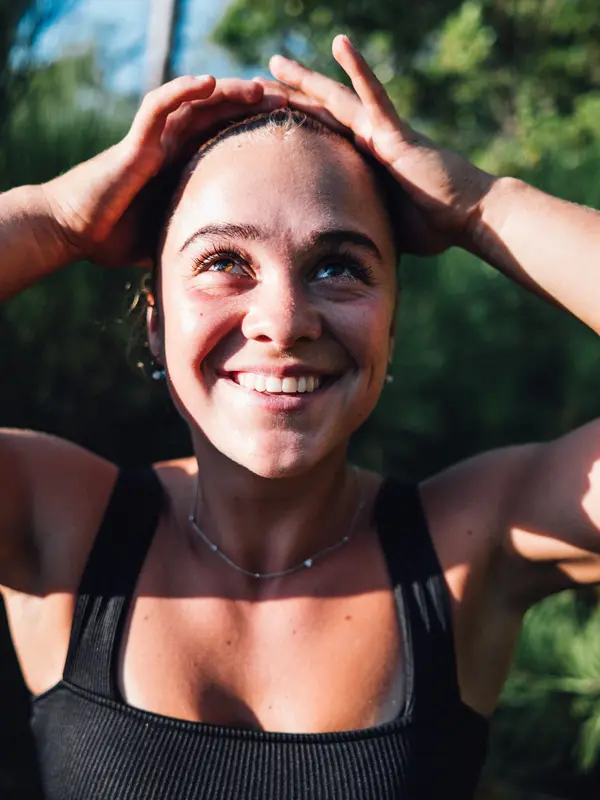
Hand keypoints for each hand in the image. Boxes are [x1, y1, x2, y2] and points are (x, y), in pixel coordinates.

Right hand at [43, 76, 284, 267]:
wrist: (74, 232)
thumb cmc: (115, 238)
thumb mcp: (170, 238)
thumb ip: (196, 240)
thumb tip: (232, 269)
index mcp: (182, 167)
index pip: (224, 138)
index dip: (254, 130)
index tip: (288, 131)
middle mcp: (169, 147)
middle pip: (217, 114)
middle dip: (251, 106)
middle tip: (287, 102)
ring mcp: (152, 142)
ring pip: (193, 103)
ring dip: (226, 92)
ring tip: (258, 87)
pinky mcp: (134, 143)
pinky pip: (158, 108)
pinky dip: (181, 91)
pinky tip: (207, 82)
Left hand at [268, 36, 495, 255]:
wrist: (467, 216)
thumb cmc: (433, 224)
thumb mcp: (383, 226)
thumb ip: (361, 224)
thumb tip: (338, 253)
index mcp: (364, 160)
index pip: (321, 138)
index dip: (295, 126)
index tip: (266, 120)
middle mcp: (369, 139)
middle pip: (320, 113)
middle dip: (287, 99)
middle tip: (256, 84)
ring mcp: (381, 132)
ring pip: (336, 98)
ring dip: (306, 79)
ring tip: (276, 61)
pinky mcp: (396, 132)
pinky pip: (374, 96)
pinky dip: (358, 69)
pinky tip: (341, 43)